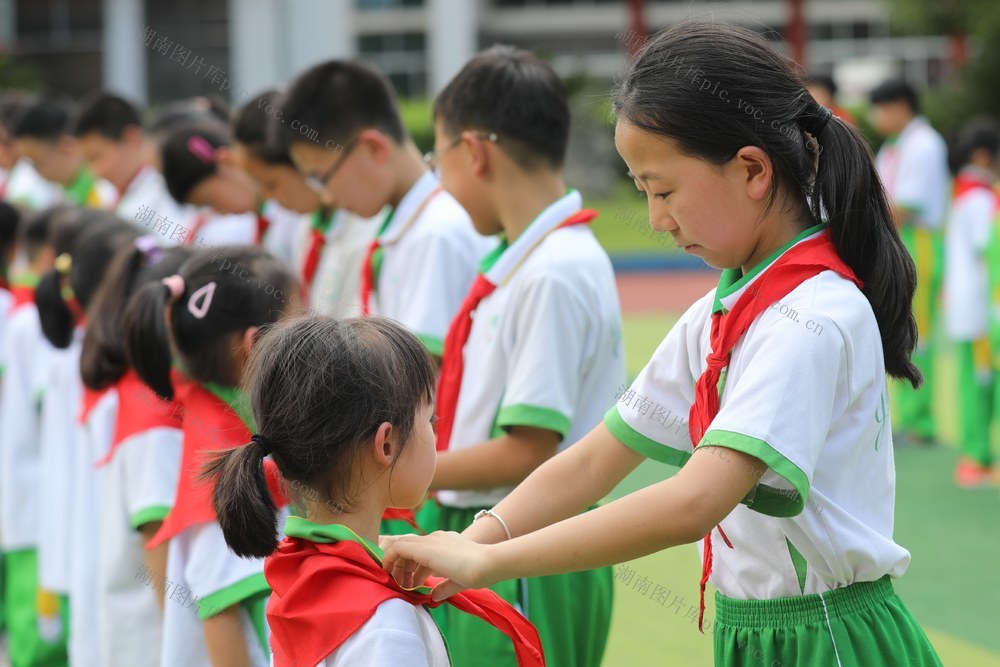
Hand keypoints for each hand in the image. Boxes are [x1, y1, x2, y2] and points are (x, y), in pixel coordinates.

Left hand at [382, 531, 497, 600]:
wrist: (485, 563)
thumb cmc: (478, 571)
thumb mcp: (458, 580)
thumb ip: (444, 587)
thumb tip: (434, 596)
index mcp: (445, 543)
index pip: (422, 550)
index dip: (414, 567)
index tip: (413, 582)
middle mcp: (435, 538)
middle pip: (409, 547)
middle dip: (404, 567)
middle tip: (406, 585)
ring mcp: (429, 541)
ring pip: (402, 547)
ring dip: (397, 566)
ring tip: (402, 585)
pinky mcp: (423, 548)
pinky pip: (397, 549)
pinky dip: (390, 560)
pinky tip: (389, 573)